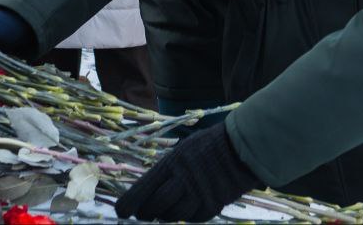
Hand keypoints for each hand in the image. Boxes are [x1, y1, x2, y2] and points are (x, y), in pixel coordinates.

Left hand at [115, 122, 259, 221]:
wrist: (241, 147)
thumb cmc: (209, 146)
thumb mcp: (183, 150)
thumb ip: (167, 170)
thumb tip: (148, 190)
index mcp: (172, 163)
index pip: (144, 188)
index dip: (130, 203)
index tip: (121, 211)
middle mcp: (183, 180)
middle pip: (156, 206)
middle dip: (146, 212)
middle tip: (144, 213)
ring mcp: (198, 194)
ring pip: (173, 216)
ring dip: (166, 216)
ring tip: (164, 210)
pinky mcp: (213, 205)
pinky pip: (193, 218)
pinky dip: (187, 216)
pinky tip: (187, 208)